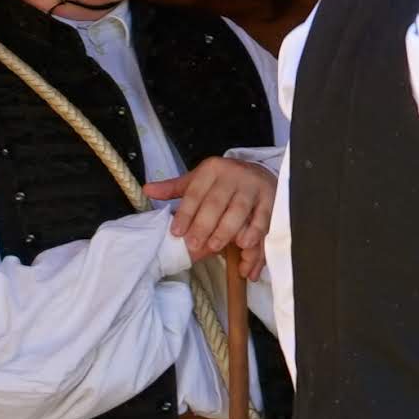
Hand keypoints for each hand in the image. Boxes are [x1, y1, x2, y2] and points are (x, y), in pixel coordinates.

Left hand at [154, 153, 274, 275]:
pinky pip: (263, 220)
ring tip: (216, 248)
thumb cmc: (223, 181)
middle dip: (204, 225)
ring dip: (227, 231)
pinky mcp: (270, 201)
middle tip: (193, 245)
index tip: (176, 232)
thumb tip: (148, 189)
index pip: (195, 192)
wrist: (259, 172)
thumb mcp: (198, 180)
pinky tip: (245, 249)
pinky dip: (255, 236)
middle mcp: (233, 176)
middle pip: (216, 203)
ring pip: (239, 211)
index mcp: (212, 170)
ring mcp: (253, 188)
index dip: (185, 213)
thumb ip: (174, 188)